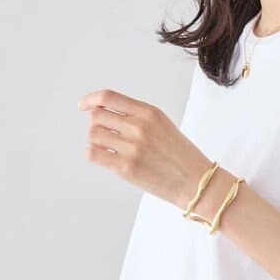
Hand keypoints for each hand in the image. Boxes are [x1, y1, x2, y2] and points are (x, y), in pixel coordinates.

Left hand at [78, 88, 211, 207]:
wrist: (196, 182)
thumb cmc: (180, 156)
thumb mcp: (163, 125)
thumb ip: (137, 117)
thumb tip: (104, 114)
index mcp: (149, 113)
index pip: (108, 97)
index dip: (91, 100)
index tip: (83, 106)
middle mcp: (139, 126)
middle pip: (96, 116)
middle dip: (96, 125)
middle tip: (105, 135)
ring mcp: (132, 147)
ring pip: (92, 134)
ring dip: (95, 141)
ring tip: (108, 148)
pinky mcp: (126, 167)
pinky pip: (93, 154)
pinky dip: (94, 154)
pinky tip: (106, 158)